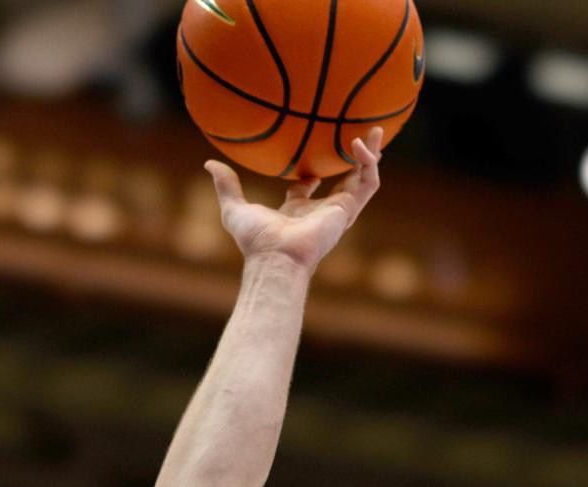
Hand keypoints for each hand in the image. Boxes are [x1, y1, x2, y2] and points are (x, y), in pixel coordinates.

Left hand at [206, 126, 383, 271]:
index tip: (308, 155)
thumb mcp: (235, 208)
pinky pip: (367, 181)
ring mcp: (338, 210)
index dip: (309, 173)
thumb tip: (209, 163)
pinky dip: (368, 162)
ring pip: (364, 177)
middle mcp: (321, 210)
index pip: (308, 188)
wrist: (276, 255)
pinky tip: (360, 143)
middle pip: (343, 180)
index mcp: (297, 211)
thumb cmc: (256, 240)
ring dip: (372, 154)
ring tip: (378, 129)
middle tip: (358, 135)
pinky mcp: (348, 209)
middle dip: (353, 159)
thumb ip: (226, 186)